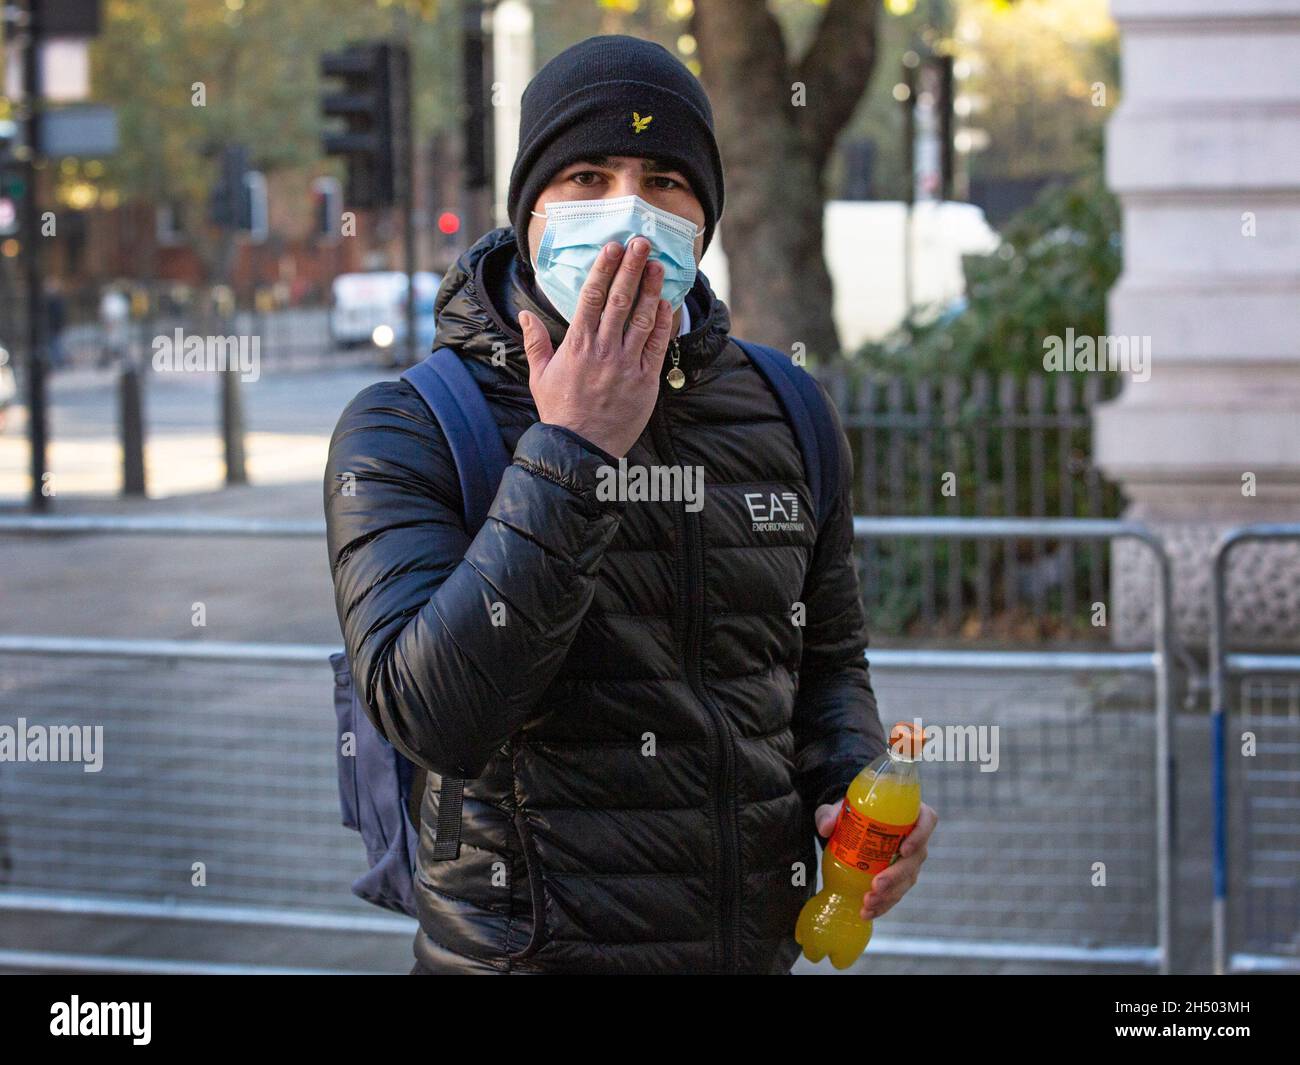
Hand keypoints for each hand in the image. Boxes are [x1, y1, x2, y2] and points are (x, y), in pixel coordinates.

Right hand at [519, 236, 672, 458]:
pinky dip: (664, 323)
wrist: (580, 448)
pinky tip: (667, 304)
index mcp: (577, 345)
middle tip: (642, 244)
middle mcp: (603, 349)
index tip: (612, 248)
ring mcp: (626, 364)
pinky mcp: (646, 380)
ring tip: (659, 266)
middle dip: (632, 269)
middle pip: (620, 300)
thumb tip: (523, 314)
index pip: (591, 298)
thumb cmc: (559, 413)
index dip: (603, 269)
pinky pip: (657, 346)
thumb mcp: (539, 376)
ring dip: (652, 289)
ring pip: (642, 319)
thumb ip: (535, 343)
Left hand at [814, 800, 937, 920]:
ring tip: (867, 903)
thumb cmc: (852, 812)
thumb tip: (825, 828)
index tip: (904, 850)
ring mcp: (908, 861)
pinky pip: (896, 893)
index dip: (920, 836)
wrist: (850, 828)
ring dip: (889, 895)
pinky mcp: (898, 879)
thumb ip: (829, 814)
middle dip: (896, 876)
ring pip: (907, 881)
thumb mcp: (838, 808)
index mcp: (909, 814)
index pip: (927, 821)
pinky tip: (868, 912)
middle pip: (916, 858)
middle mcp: (914, 838)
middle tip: (876, 885)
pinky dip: (883, 905)